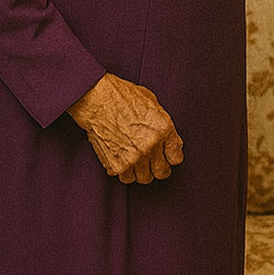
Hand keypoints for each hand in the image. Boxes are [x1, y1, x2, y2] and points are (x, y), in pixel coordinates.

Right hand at [69, 72, 183, 183]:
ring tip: (136, 162)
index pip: (176, 157)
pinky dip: (124, 172)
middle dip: (159, 168)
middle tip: (153, 163)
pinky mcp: (117, 164)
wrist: (97, 99)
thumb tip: (167, 138)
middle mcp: (151, 146)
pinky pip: (126, 178)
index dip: (171, 157)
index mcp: (163, 129)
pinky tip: (122, 160)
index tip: (166, 156)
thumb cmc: (123, 96)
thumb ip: (162, 124)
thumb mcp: (152, 104)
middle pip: (162, 172)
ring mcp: (134, 157)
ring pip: (144, 178)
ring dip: (141, 171)